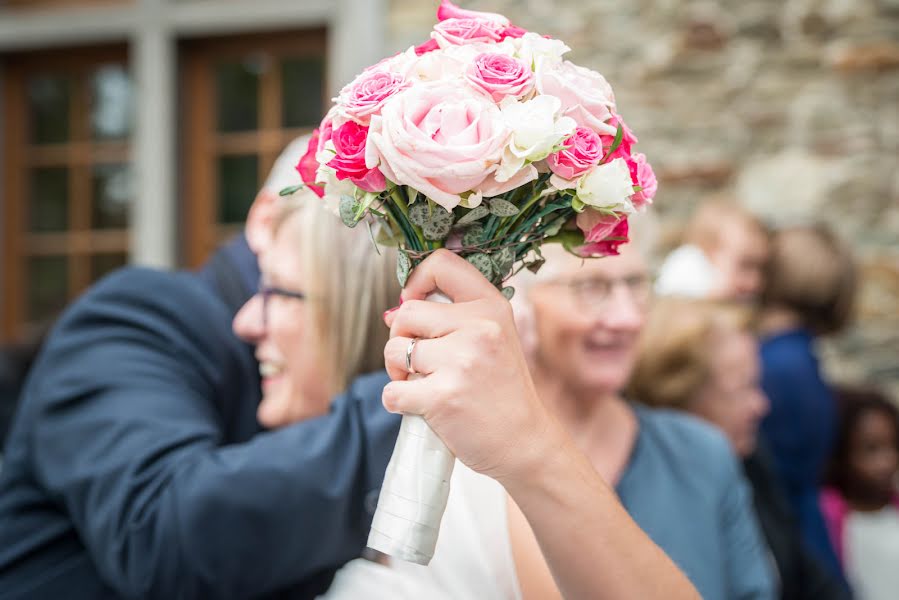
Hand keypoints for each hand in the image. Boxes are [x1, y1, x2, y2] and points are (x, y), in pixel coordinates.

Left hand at [382, 250, 559, 483]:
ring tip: (422, 384)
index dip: (415, 282)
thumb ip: (453, 318)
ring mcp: (461, 362)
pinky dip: (397, 401)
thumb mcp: (494, 338)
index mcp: (491, 306)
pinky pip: (391, 391)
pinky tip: (421, 406)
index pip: (441, 263)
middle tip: (417, 361)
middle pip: (406, 312)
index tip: (415, 304)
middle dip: (400, 337)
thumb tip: (393, 310)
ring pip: (394, 350)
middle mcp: (479, 327)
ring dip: (398, 371)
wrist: (525, 442)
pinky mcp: (443, 396)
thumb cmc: (502, 391)